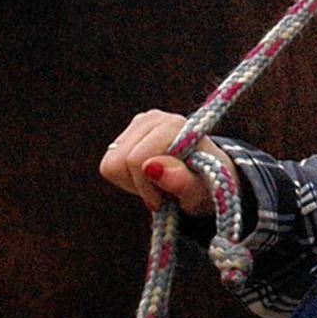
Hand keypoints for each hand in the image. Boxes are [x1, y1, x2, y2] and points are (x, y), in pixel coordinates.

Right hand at [100, 110, 238, 215]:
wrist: (207, 174)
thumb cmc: (205, 184)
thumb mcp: (198, 191)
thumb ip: (181, 180)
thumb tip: (152, 167)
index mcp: (173, 126)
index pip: (135, 160)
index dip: (145, 186)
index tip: (164, 199)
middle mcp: (154, 118)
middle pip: (118, 161)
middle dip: (138, 184)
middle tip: (160, 190)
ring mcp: (139, 123)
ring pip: (110, 163)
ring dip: (131, 181)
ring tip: (156, 182)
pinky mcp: (129, 133)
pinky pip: (109, 165)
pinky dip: (126, 177)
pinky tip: (147, 176)